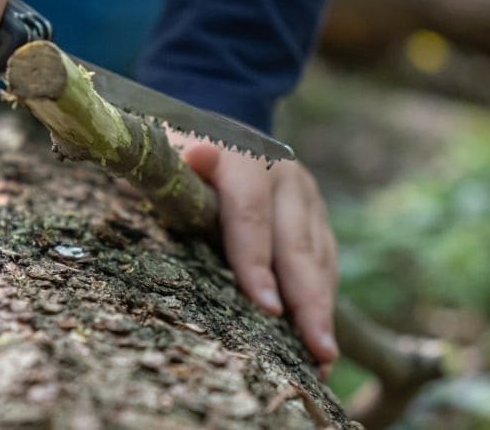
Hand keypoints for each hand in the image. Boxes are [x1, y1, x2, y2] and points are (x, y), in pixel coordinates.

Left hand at [169, 129, 338, 371]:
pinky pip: (324, 261)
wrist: (211, 128)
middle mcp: (283, 175)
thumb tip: (198, 155)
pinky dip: (323, 300)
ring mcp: (305, 195)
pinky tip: (319, 342)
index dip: (257, 263)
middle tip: (316, 351)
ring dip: (321, 309)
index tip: (268, 310)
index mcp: (243, 158)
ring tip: (322, 361)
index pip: (251, 215)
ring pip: (319, 257)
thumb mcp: (164, 153)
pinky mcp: (316, 215)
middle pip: (297, 243)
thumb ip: (176, 165)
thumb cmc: (175, 155)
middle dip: (307, 301)